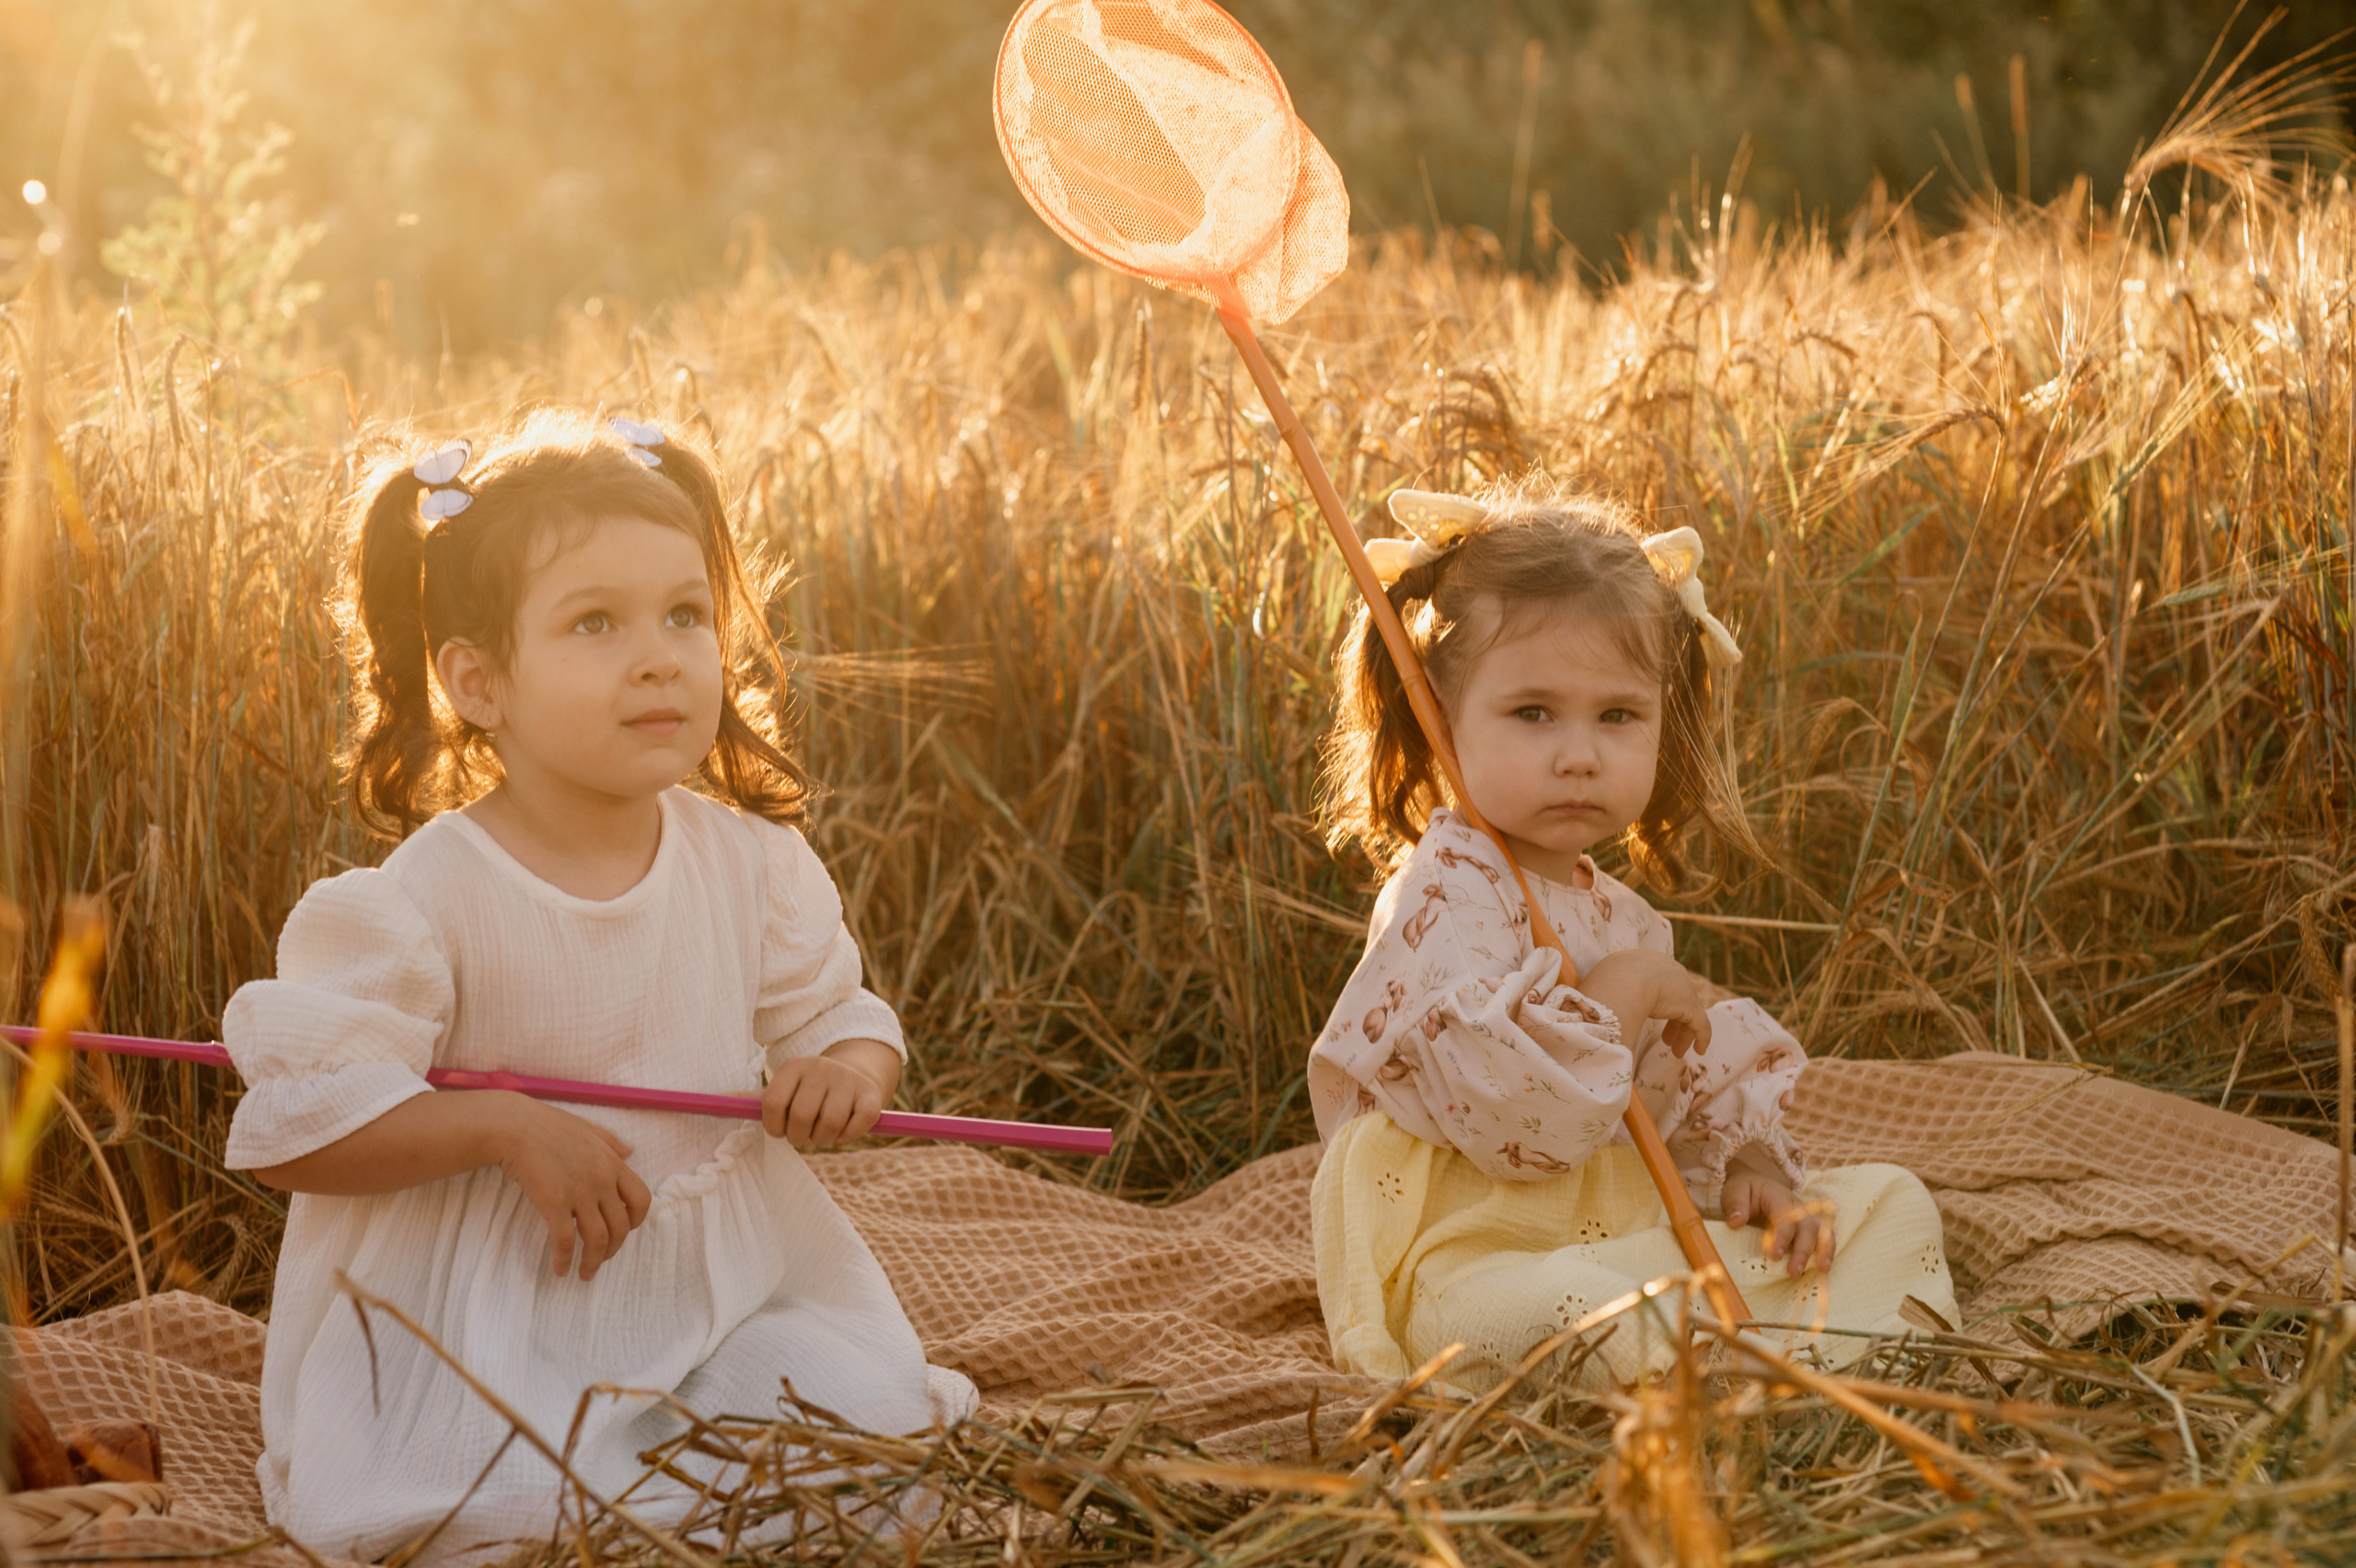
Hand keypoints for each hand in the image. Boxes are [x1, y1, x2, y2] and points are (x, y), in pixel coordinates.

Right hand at [492, 1095, 653, 1281]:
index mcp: (612, 1163)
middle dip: (613, 1249)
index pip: (641, 1200)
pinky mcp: (554, 1203)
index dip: (636, 1220)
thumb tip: (630, 1151)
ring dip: (594, 1262)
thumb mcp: (587, 1128)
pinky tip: (560, 1270)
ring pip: (598, 1239)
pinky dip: (565, 1260)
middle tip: (600, 1259)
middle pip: (621, 1226)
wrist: (513, 1126)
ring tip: (585, 1274)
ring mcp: (579, 1193)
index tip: (623, 1230)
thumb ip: (610, 1142)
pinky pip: (566, 1241)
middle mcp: (601, 1180)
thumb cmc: (546, 1125)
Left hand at [762, 1040, 897, 1146]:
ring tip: (822, 1134)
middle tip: (802, 1135)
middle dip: (798, 1137)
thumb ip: (749, 1101)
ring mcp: (848, 1079)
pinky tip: (844, 1131)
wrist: (853, 1075)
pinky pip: (858, 1124)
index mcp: (793, 1065)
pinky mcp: (871, 1094)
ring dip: (823, 1139)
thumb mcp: (782, 1090)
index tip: (780, 1130)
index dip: (773, 1126)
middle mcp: (821, 1066)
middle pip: (801, 1117)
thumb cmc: (807, 1092)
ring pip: (830, 1124)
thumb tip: (711, 1103)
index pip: (772, 1103)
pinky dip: (848, 1135)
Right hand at [1578, 949, 1714, 1055]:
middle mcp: (1669, 971)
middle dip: (1673, 1022)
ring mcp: (1682, 988)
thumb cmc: (1607, 983)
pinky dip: (1701, 1038)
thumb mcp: (1607, 984)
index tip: (1653, 1022)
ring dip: (1683, 1034)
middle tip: (1667, 1041)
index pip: (1660, 985)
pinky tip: (1699, 1051)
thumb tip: (1594, 1015)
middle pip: (1676, 1000)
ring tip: (1677, 1052)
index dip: (1658, 1006)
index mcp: (1648, 964)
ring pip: (1689, 1014)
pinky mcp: (1690, 1005)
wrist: (1623, 979)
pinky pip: (1701, 1024)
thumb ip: (1609, 995)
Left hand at [1723, 1164, 1833, 1276]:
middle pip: (1807, 1226)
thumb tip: (1736, 1222)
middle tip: (1794, 1271)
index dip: (1782, 1236)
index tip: (1775, 1255)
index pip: (1785, 1216)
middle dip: (1802, 1250)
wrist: (1755, 1186)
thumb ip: (1736, 1204)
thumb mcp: (1734, 1191)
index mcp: (1778, 1196)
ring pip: (1821, 1231)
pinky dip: (1826, 1251)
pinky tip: (1823, 1269)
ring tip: (1822, 1270)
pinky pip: (1824, 1237)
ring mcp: (1805, 1216)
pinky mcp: (1807, 1227)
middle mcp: (1796, 1206)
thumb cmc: (1745, 1191)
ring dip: (1823, 1250)